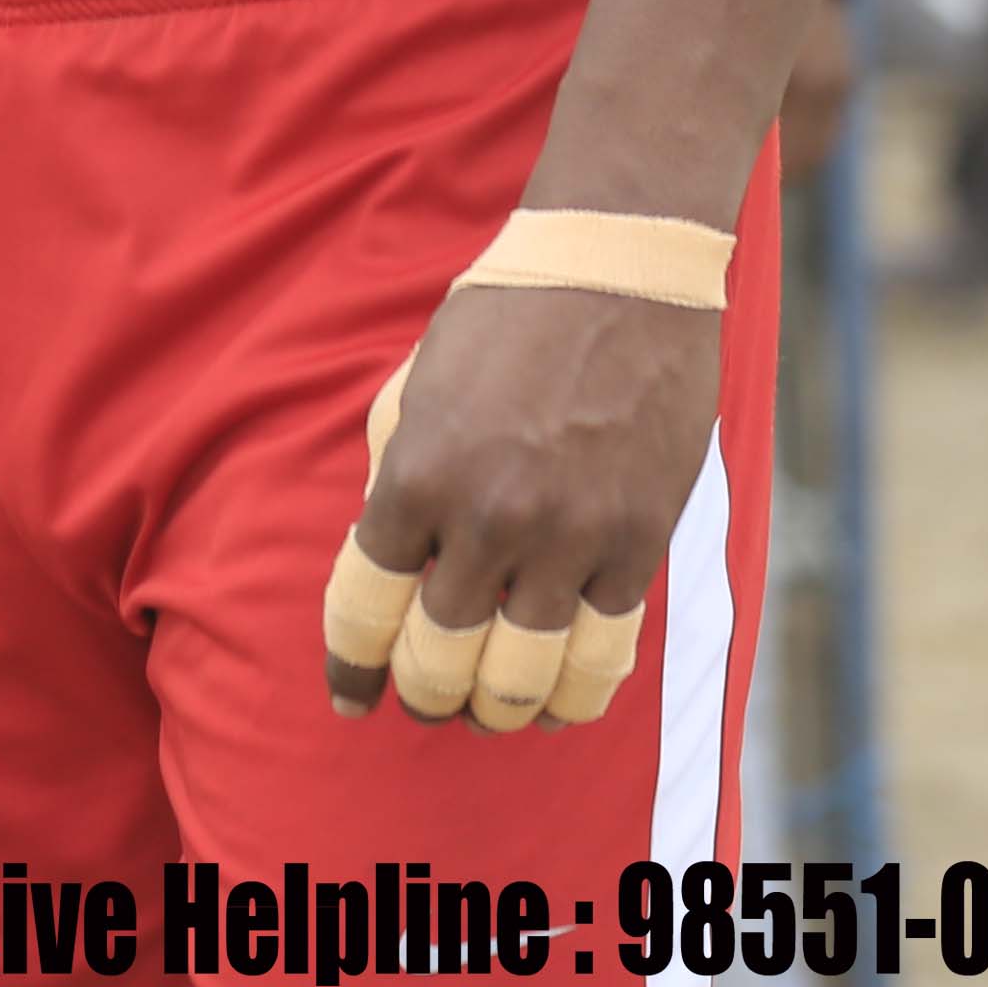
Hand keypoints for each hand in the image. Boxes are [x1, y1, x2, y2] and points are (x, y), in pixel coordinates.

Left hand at [322, 281, 723, 724]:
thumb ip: (396, 476)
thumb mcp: (415, 388)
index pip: (364, 607)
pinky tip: (556, 701)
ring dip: (497, 712)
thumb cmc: (503, 318)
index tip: (348, 696)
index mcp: (416, 473)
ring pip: (524, 675)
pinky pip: (604, 651)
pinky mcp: (639, 543)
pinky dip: (574, 690)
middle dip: (423, 696)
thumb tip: (391, 563)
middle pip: (441, 660)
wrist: (618, 269)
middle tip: (422, 704)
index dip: (350, 666)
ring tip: (486, 716)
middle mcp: (488, 518)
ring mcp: (569, 536)